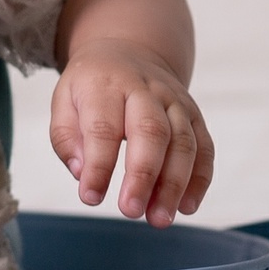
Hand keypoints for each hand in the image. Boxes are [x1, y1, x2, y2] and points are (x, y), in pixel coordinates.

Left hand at [49, 38, 214, 226]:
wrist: (129, 51)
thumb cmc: (92, 87)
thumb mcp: (64, 101)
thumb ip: (67, 138)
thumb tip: (82, 174)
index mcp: (105, 85)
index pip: (103, 127)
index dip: (98, 165)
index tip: (90, 197)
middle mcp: (144, 89)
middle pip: (150, 131)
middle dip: (143, 175)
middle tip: (131, 211)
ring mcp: (174, 101)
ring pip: (183, 141)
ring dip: (174, 184)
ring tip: (159, 218)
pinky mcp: (194, 114)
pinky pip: (204, 147)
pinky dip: (199, 179)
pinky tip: (187, 206)